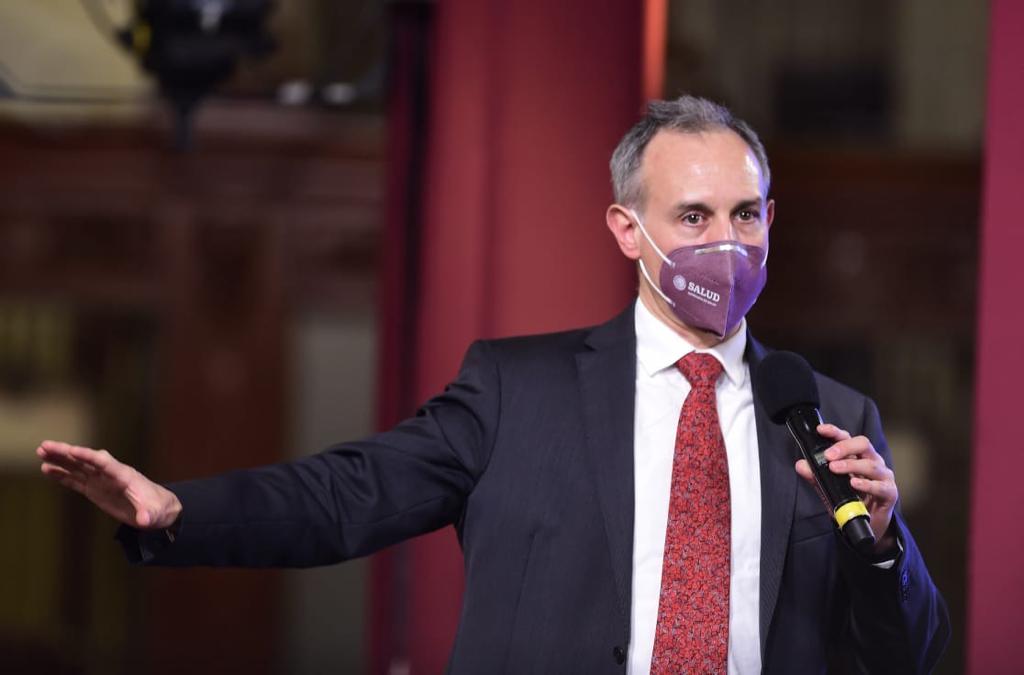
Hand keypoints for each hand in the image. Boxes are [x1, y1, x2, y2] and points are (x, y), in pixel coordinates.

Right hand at [37, 440, 181, 529]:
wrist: (157, 509)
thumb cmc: (157, 508)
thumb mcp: (154, 513)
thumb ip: (148, 515)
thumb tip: (145, 520)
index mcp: (124, 475)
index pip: (105, 462)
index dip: (89, 456)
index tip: (72, 451)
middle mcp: (110, 474)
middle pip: (86, 460)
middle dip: (67, 452)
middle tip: (45, 445)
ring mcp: (101, 480)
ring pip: (77, 467)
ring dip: (60, 460)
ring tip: (41, 452)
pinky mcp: (95, 489)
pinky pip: (75, 480)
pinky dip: (62, 475)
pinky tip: (47, 469)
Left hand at [794, 424, 898, 553]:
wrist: (868, 523)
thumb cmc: (851, 499)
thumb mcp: (829, 487)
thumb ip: (816, 476)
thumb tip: (801, 465)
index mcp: (857, 456)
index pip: (847, 438)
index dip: (835, 432)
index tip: (821, 430)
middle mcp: (872, 461)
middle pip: (863, 444)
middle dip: (844, 447)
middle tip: (828, 455)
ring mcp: (883, 476)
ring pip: (871, 465)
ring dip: (851, 465)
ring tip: (835, 468)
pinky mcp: (889, 492)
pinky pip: (880, 486)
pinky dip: (866, 485)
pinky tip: (854, 484)